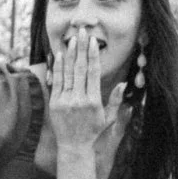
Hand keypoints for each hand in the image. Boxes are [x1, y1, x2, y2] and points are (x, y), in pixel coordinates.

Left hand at [49, 29, 131, 154]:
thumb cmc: (92, 131)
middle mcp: (79, 99)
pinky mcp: (54, 103)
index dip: (93, 55)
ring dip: (70, 54)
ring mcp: (65, 101)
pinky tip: (60, 55)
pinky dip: (58, 67)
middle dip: (81, 48)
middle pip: (80, 68)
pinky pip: (56, 81)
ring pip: (68, 72)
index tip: (93, 41)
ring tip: (72, 39)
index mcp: (93, 101)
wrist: (73, 147)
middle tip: (82, 31)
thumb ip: (115, 100)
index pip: (93, 72)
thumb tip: (123, 82)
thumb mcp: (108, 118)